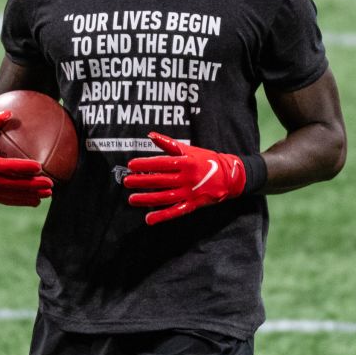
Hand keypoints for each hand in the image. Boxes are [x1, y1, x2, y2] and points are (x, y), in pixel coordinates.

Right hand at [0, 111, 53, 206]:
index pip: (7, 167)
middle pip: (13, 184)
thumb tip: (9, 112)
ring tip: (47, 195)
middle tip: (50, 184)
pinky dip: (20, 201)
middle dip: (33, 185)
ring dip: (30, 195)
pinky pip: (6, 200)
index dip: (23, 167)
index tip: (39, 166)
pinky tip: (34, 201)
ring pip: (12, 195)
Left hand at [124, 132, 245, 224]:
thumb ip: (169, 144)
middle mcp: (187, 178)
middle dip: (141, 181)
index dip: (145, 164)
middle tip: (126, 182)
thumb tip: (151, 135)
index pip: (161, 163)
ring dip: (147, 199)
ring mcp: (190, 193)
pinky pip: (175, 211)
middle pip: (160, 180)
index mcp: (186, 162)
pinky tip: (149, 219)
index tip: (131, 165)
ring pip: (165, 197)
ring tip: (132, 199)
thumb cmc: (206, 160)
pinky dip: (162, 216)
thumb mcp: (189, 150)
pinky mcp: (193, 205)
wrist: (229, 176)